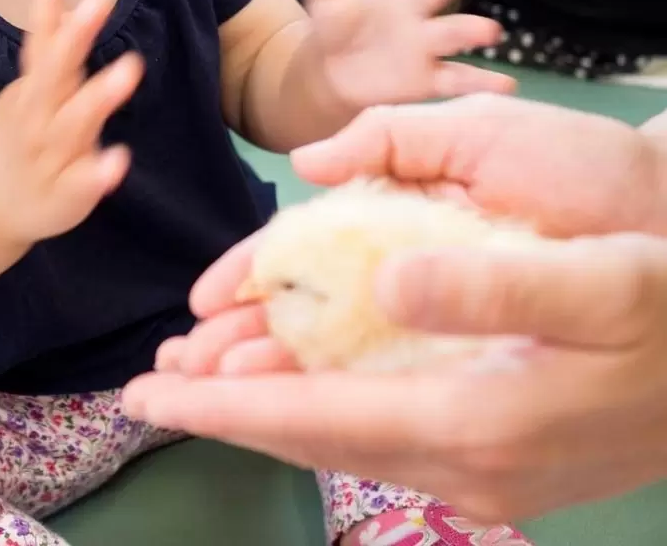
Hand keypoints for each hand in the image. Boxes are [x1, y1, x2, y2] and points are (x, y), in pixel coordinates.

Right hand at [0, 0, 142, 249]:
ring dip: (98, 96)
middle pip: (54, 74)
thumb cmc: (17, 138)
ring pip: (71, 125)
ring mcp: (47, 157)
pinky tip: (119, 160)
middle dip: (75, 37)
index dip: (48, 4)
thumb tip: (74, 1)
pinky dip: (97, 173)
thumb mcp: (29, 90)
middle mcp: (36, 118)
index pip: (39, 41)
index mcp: (31, 91)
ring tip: (131, 66)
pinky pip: (79, 183)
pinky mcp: (62, 195)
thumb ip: (52, 50)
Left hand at [124, 232, 666, 521]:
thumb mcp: (602, 284)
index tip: (152, 397)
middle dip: (226, 412)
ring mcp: (483, 470)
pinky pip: (378, 432)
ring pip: (342, 437)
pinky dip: (319, 406)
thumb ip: (494, 288)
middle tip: (152, 388)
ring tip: (200, 384)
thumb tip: (387, 284)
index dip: (226, 407)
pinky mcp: (496, 455)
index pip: (317, 417)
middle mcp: (466, 461)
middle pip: (314, 437)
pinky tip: (296, 384)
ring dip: (266, 409)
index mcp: (475, 420)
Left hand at [300, 0, 512, 107]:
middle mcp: (413, 5)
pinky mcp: (429, 76)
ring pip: (450, 32)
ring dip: (469, 30)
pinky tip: (506, 85)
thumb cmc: (339, 24)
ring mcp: (425, 40)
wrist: (336, 74)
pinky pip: (457, 79)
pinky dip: (481, 83)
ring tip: (488, 30)